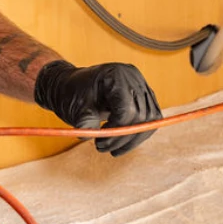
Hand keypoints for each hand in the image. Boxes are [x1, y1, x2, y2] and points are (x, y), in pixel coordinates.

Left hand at [34, 61, 161, 156]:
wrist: (71, 85)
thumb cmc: (72, 93)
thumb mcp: (75, 107)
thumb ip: (84, 122)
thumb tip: (88, 135)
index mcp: (116, 75)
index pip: (128, 109)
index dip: (117, 131)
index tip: (99, 141)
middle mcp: (134, 78)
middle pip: (141, 116)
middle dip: (123, 138)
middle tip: (102, 147)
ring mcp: (141, 85)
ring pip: (150, 119)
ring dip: (133, 139)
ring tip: (112, 148)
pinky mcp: (144, 95)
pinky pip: (150, 118)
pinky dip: (138, 133)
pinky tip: (122, 141)